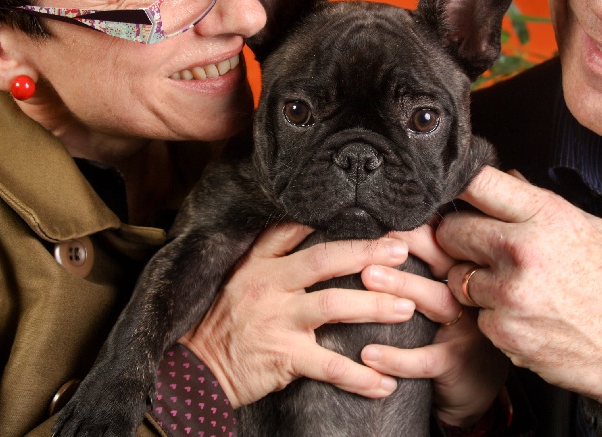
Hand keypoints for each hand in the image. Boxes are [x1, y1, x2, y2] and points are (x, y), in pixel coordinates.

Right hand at [180, 222, 417, 408]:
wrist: (196, 369)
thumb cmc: (224, 321)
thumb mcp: (239, 276)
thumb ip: (271, 253)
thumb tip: (308, 225)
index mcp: (259, 263)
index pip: (296, 230)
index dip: (335, 220)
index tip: (371, 217)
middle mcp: (269, 285)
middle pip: (325, 259)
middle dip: (367, 253)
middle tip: (402, 251)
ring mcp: (277, 320)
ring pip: (333, 305)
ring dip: (374, 306)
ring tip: (405, 307)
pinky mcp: (284, 356)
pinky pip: (329, 365)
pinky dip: (360, 376)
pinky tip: (384, 383)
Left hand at [358, 225, 508, 427]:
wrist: (476, 387)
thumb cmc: (449, 330)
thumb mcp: (443, 293)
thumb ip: (425, 261)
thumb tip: (385, 226)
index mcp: (462, 271)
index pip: (444, 238)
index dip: (419, 222)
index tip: (387, 206)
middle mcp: (469, 294)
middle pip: (444, 260)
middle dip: (409, 243)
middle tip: (376, 230)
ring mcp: (466, 328)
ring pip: (436, 300)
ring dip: (401, 285)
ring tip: (367, 276)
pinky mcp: (458, 363)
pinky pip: (425, 359)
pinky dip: (396, 356)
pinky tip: (367, 353)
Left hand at [436, 166, 601, 435]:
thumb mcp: (591, 230)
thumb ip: (542, 203)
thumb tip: (506, 176)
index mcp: (547, 217)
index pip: (480, 183)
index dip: (459, 186)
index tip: (453, 192)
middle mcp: (524, 250)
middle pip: (452, 230)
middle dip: (458, 239)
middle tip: (476, 249)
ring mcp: (510, 292)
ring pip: (457, 276)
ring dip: (472, 282)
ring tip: (510, 289)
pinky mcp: (502, 330)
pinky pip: (475, 314)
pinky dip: (491, 317)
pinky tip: (522, 318)